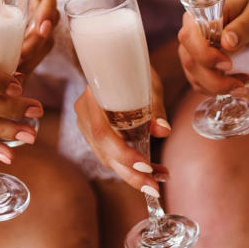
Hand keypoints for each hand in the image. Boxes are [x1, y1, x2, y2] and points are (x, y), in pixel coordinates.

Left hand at [17, 0, 59, 78]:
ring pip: (47, 37)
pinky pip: (40, 51)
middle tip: (22, 55)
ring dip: (35, 54)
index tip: (41, 26)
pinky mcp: (34, 36)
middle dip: (38, 41)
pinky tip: (18, 73)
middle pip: (50, 17)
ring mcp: (37, 18)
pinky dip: (31, 62)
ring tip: (17, 67)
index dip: (49, 3)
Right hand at [73, 70, 170, 192]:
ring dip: (131, 173)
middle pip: (103, 151)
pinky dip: (128, 165)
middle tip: (154, 188)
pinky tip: (149, 170)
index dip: (122, 154)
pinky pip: (108, 154)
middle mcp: (84, 112)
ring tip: (158, 179)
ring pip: (106, 157)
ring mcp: (86, 124)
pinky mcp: (93, 132)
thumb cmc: (133, 68)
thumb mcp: (147, 83)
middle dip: (130, 173)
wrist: (117, 60)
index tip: (146, 166)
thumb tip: (164, 130)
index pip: (102, 133)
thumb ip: (154, 108)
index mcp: (91, 97)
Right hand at [177, 0, 248, 94]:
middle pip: (190, 60)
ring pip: (193, 75)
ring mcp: (192, 49)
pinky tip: (239, 82)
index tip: (229, 64)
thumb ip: (243, 27)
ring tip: (244, 86)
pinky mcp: (198, 62)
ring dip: (217, 87)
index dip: (205, 55)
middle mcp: (191, 32)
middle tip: (240, 86)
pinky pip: (200, 82)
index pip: (189, 37)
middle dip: (213, 79)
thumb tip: (227, 42)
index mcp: (200, 14)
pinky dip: (218, 89)